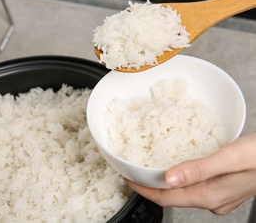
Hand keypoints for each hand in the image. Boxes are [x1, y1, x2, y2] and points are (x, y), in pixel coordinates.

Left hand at [124, 132, 255, 214]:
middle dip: (150, 187)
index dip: (143, 189)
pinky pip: (194, 188)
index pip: (166, 197)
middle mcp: (212, 200)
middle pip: (172, 197)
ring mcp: (219, 198)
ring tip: (147, 171)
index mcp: (209, 194)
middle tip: (132, 173)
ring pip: (183, 193)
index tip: (126, 178)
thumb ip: (199, 169)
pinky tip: (176, 171)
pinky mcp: (224, 191)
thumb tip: (168, 179)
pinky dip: (180, 180)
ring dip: (163, 184)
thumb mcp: (230, 157)